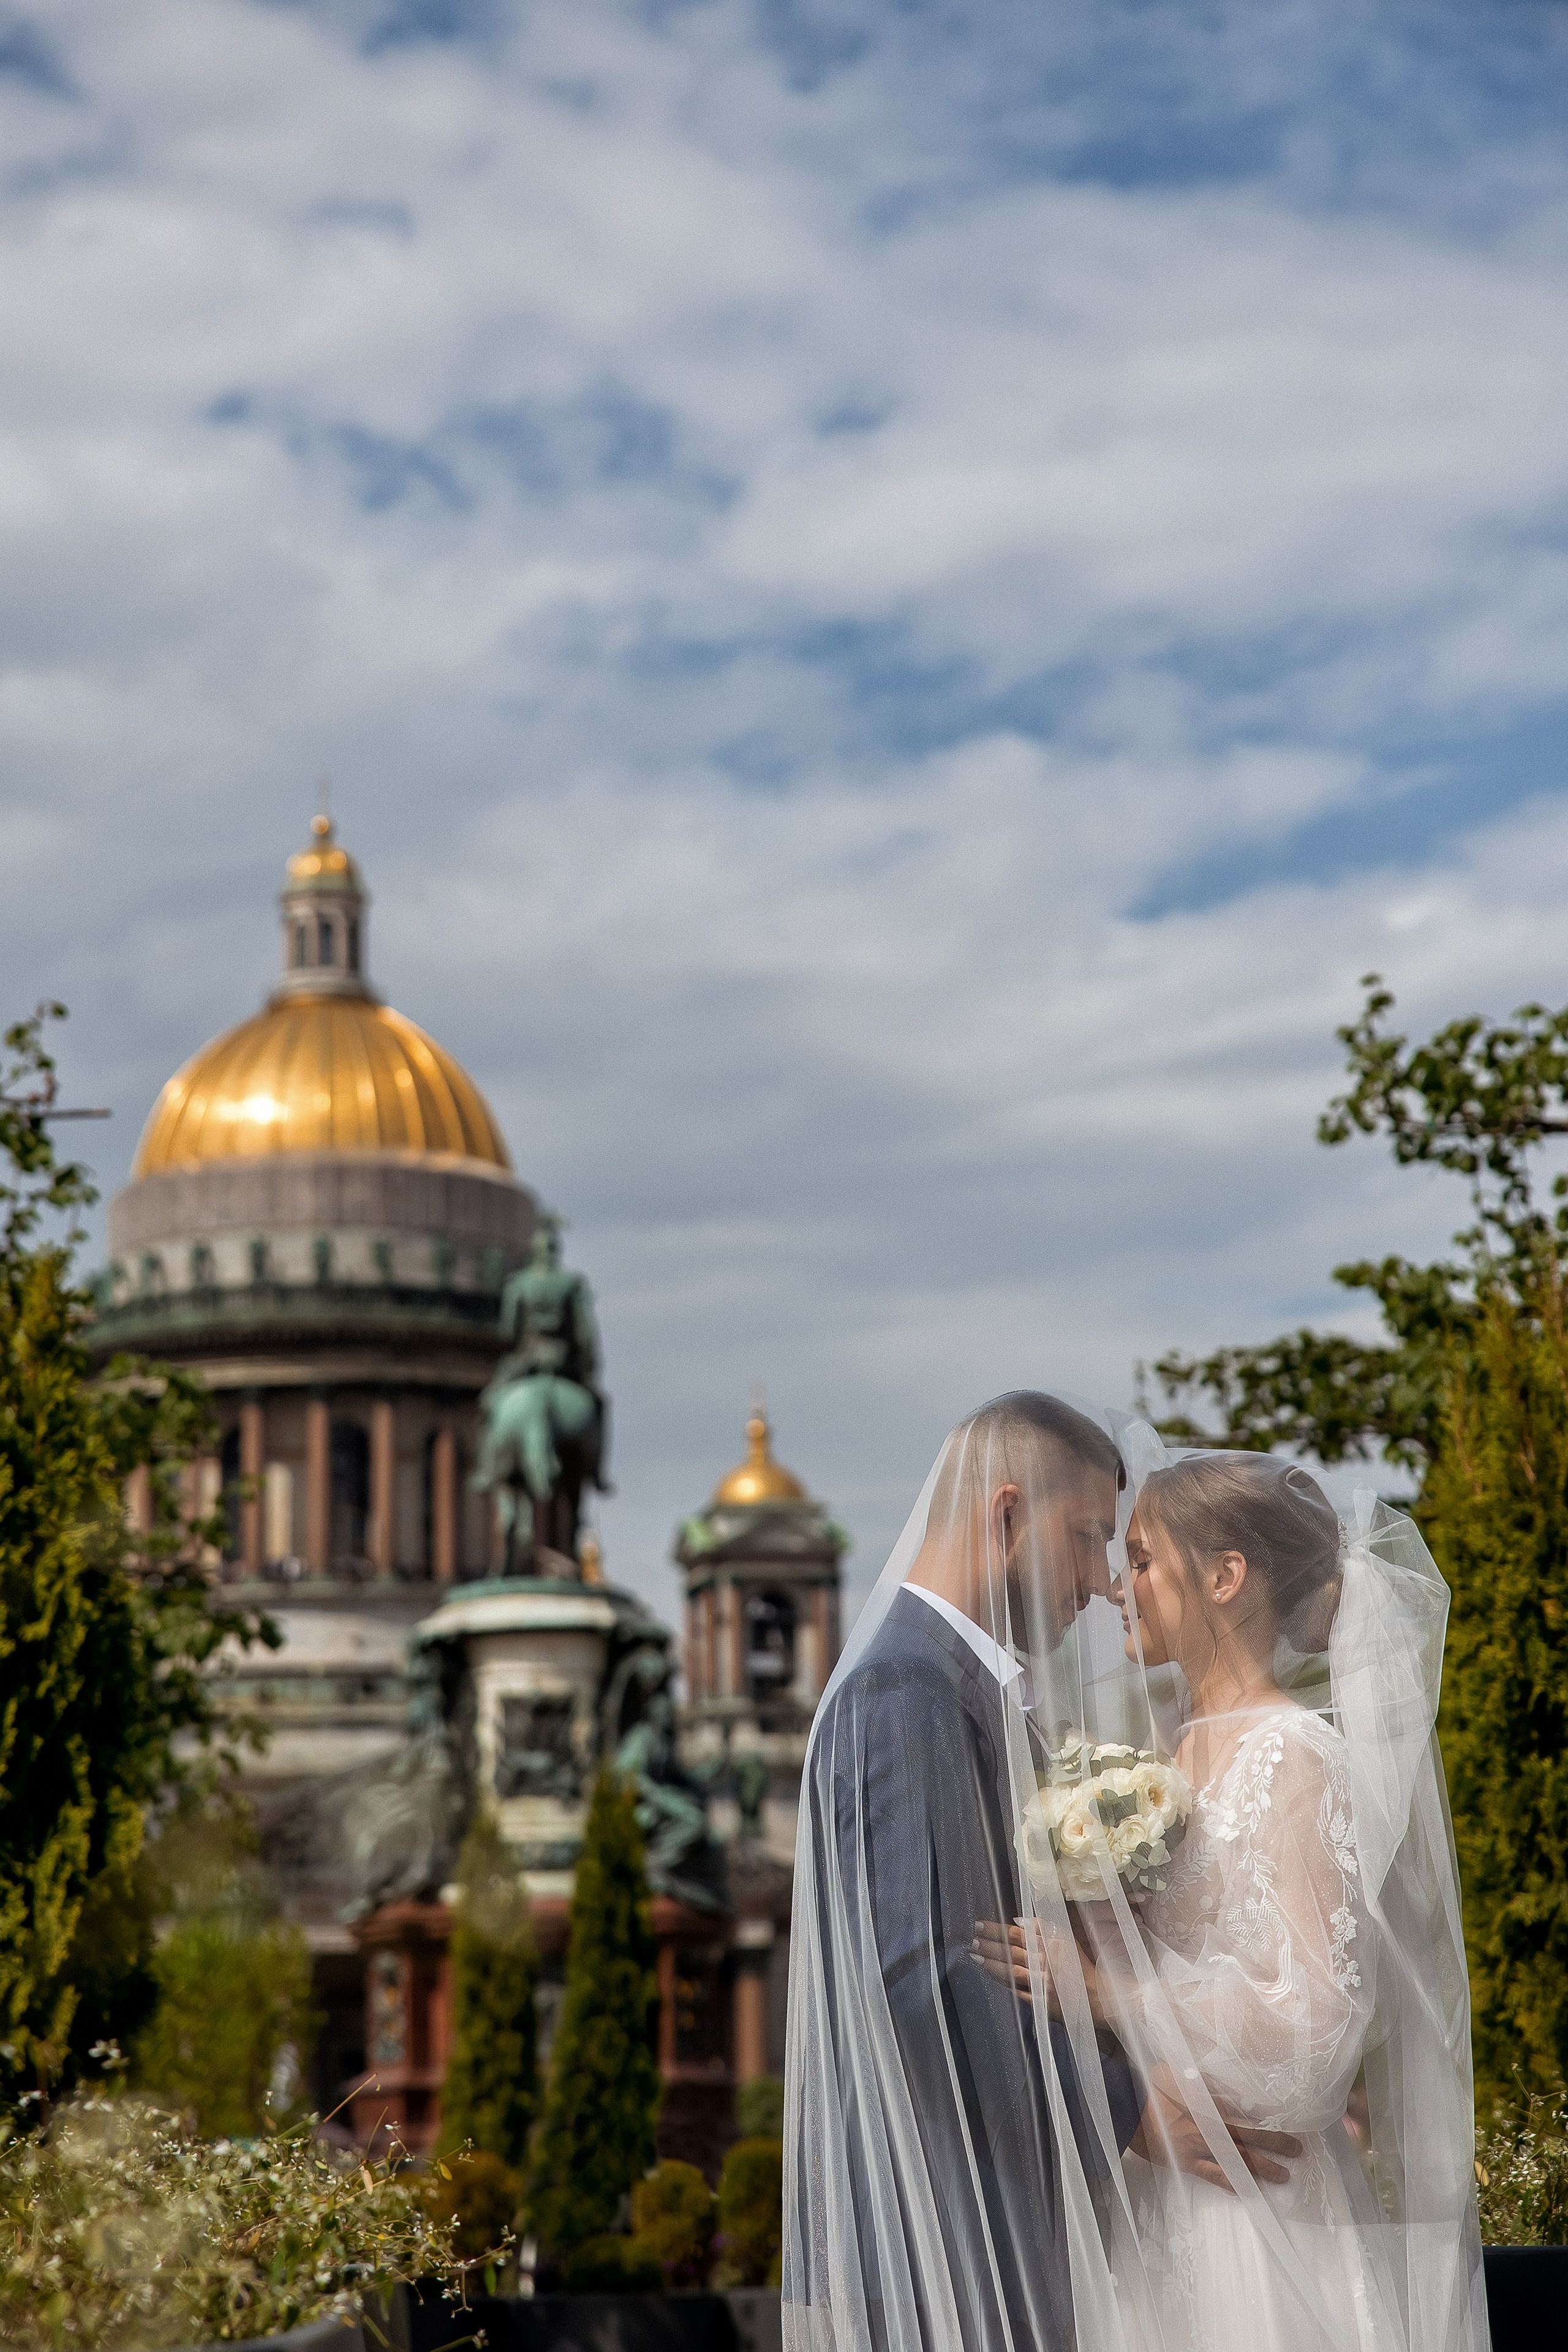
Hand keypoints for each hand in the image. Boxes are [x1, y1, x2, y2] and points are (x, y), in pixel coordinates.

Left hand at [970, 1917, 1108, 2030]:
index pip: (1018, 1934)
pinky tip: (994, 1978)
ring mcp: (1043, 1984)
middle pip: (1011, 1952)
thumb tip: (1019, 1919)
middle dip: (989, 1946)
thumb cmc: (1080, 1966)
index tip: (980, 1926)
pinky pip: (1020, 1992)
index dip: (997, 1930)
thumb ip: (1044, 1926)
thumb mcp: (1066, 1939)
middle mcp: (1046, 1963)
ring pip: (1012, 1972)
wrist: (1096, 1997)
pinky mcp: (1043, 2003)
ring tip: (976, 1958)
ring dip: (992, 1965)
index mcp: (1051, 1945)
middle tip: (971, 1941)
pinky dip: (1006, 1984)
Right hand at [1130, 2076, 1299, 2194]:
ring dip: (1263, 2168)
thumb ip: (1198, 2082)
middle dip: (1275, 2143)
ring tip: (1284, 2176)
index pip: (1242, 2110)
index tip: (1285, 2120)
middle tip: (1298, 2150)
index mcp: (1207, 2101)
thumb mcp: (1174, 2073)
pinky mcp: (1188, 2163)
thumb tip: (1219, 2086)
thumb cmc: (1149, 2087)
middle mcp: (1209, 2125)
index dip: (1264, 2118)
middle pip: (1249, 2135)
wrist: (1125, 2109)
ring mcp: (1200, 2146)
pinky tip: (1250, 2191)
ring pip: (1238, 2159)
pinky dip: (1234, 2184)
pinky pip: (1215, 2176)